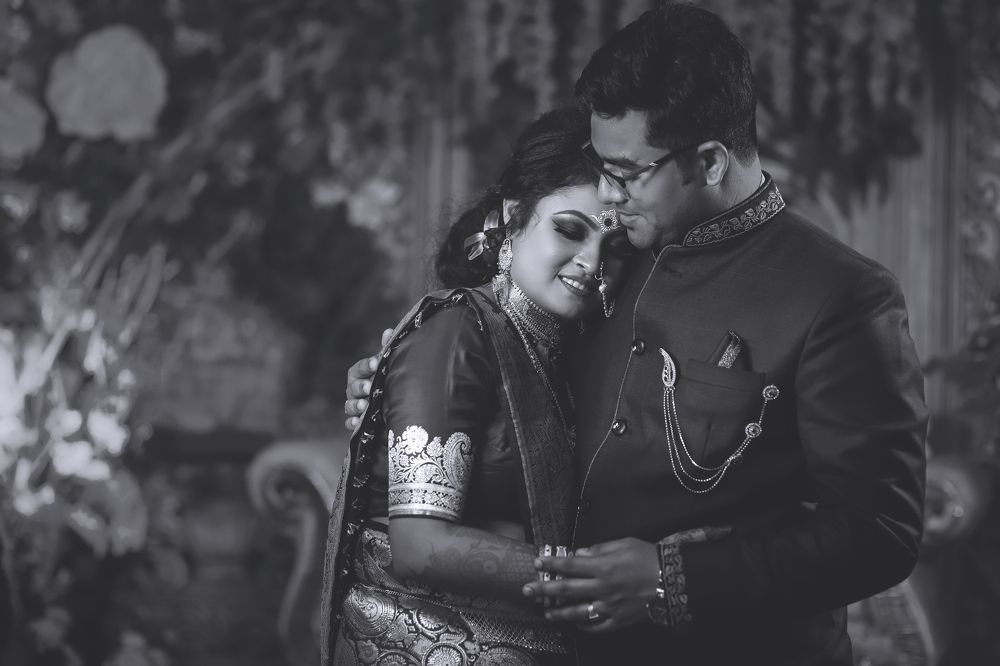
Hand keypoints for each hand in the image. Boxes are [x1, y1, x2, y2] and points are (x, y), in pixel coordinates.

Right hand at [344, 328, 392, 429]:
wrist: (389, 405)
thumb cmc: (384, 381)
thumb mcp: (386, 367)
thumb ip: (386, 350)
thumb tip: (389, 331)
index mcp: (360, 374)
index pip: (359, 368)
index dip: (367, 366)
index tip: (376, 363)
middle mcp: (354, 390)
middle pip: (353, 387)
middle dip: (360, 387)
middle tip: (369, 387)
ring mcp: (354, 406)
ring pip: (349, 405)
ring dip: (355, 405)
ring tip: (364, 406)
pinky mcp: (357, 423)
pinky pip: (350, 423)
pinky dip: (352, 423)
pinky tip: (358, 423)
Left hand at [522, 538, 657, 632]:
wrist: (673, 580)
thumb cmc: (648, 558)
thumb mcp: (623, 544)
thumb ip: (598, 549)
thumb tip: (578, 554)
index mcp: (602, 567)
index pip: (569, 565)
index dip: (551, 564)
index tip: (537, 563)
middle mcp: (602, 588)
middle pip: (567, 590)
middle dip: (544, 590)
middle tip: (528, 590)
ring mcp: (610, 607)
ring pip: (578, 612)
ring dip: (559, 613)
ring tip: (546, 612)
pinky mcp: (619, 620)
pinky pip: (597, 627)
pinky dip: (585, 627)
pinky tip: (576, 624)